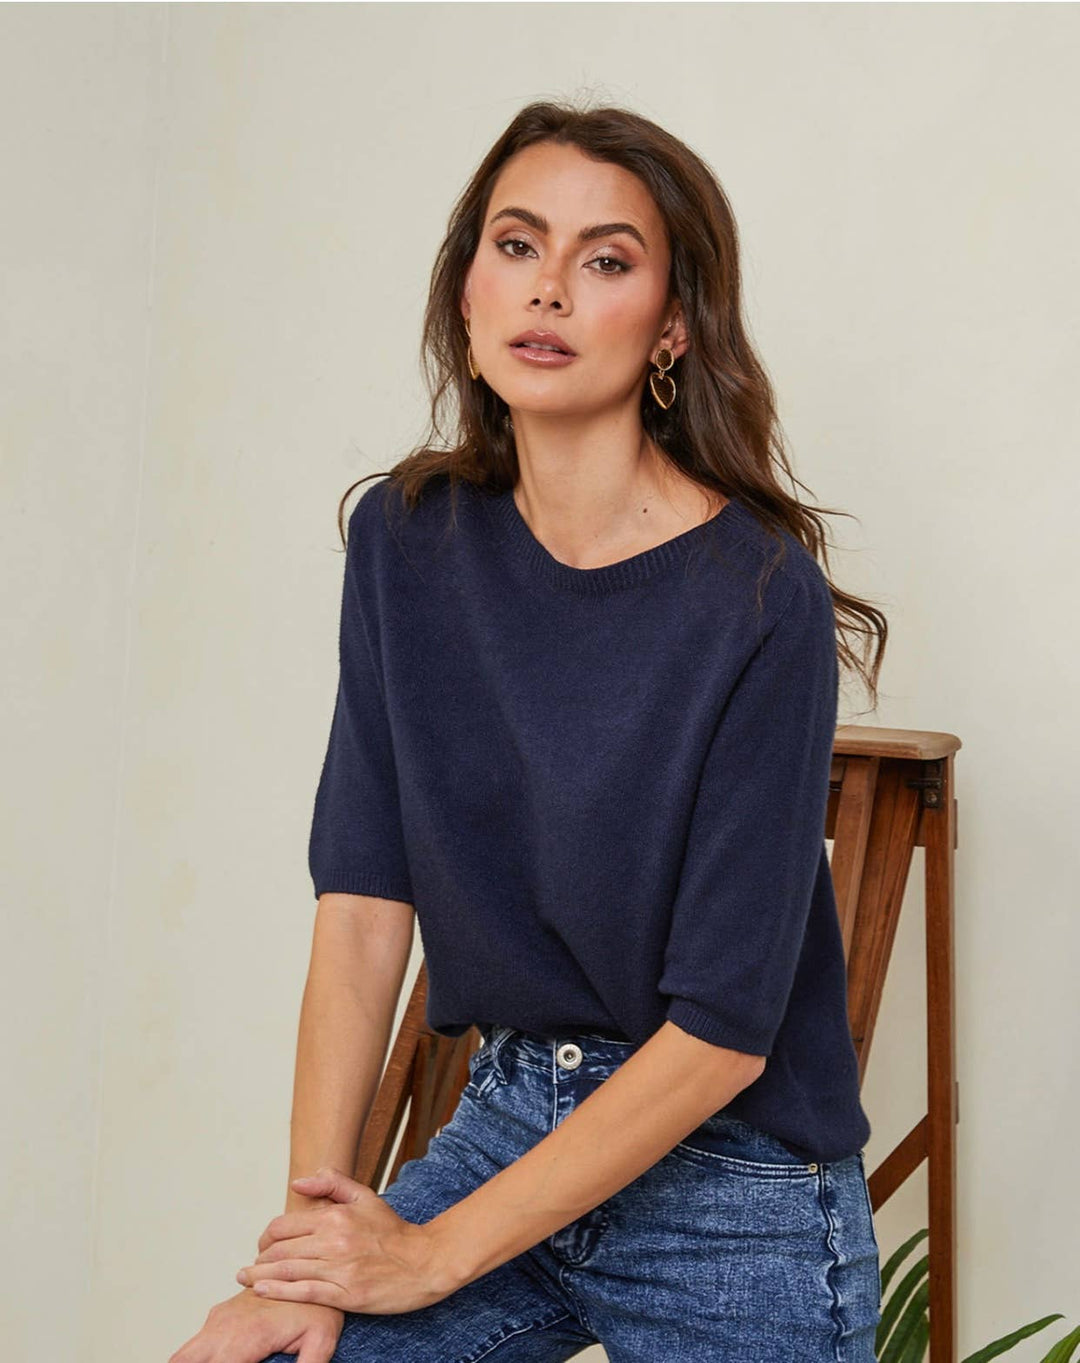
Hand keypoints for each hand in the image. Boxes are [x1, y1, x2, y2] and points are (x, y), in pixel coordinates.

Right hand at [167, 1285, 342, 1362]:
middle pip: (183, 1359)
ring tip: (230, 1358)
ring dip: (195, 1360)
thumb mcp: (320, 1340)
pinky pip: (197, 1342)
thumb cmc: (319, 1304)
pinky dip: (200, 1356)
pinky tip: (221, 1357)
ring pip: (184, 1353)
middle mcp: (225, 1326)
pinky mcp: (221, 1314)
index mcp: (245, 1336)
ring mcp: (220, 1318)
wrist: (312, 1263)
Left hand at [234, 1167, 456, 1314]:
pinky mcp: (345, 1295)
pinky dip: (279, 1291)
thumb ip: (332, 1184)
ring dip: (260, 1275)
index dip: (267, 1236)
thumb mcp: (366, 1197)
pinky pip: (304, 1293)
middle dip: (260, 1258)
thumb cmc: (393, 1232)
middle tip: (250, 1265)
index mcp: (336, 1216)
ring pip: (288, 1271)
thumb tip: (298, 1182)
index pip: (285, 1225)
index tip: (263, 1246)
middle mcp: (334, 1240)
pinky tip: (262, 1290)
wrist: (423, 1262)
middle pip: (281, 1250)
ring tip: (245, 1278)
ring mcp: (339, 1269)